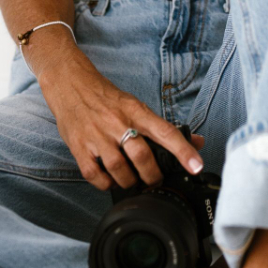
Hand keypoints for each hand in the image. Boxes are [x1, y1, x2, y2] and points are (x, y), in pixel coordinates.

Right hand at [37, 48, 205, 191]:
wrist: (70, 83)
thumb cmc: (106, 98)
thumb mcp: (136, 106)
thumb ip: (163, 127)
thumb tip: (197, 141)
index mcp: (135, 111)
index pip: (165, 132)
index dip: (184, 151)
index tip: (196, 166)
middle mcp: (117, 122)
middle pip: (141, 156)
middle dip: (152, 175)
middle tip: (154, 180)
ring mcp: (97, 135)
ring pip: (119, 169)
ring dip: (129, 182)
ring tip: (132, 181)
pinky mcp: (79, 146)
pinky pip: (94, 175)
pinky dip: (105, 184)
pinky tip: (110, 180)